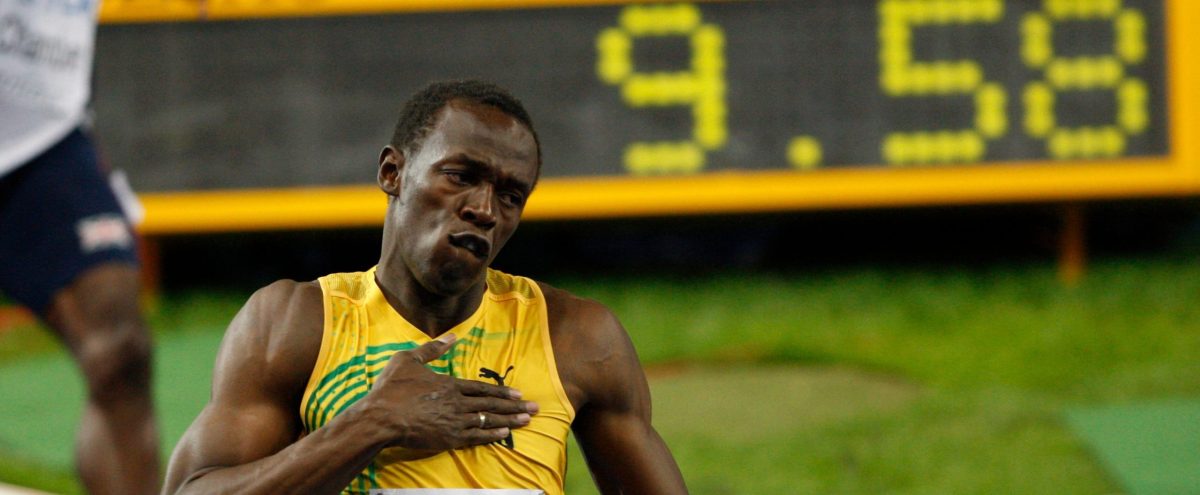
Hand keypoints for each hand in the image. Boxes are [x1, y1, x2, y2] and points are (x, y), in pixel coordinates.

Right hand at [357, 333, 537, 453]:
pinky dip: (491, 436)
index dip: (501, 392)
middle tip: (535, 408)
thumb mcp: (409, 359)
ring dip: (509, 420)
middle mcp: (456, 403)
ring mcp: (454, 421)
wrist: (380, 417)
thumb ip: (433, 349)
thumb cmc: (391, 388)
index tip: (518, 394)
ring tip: (527, 420)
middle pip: (491, 405)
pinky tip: (505, 435)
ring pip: (487, 421)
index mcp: (449, 384)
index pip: (482, 389)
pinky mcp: (447, 438)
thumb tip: (453, 336)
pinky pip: (476, 437)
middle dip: (514, 406)